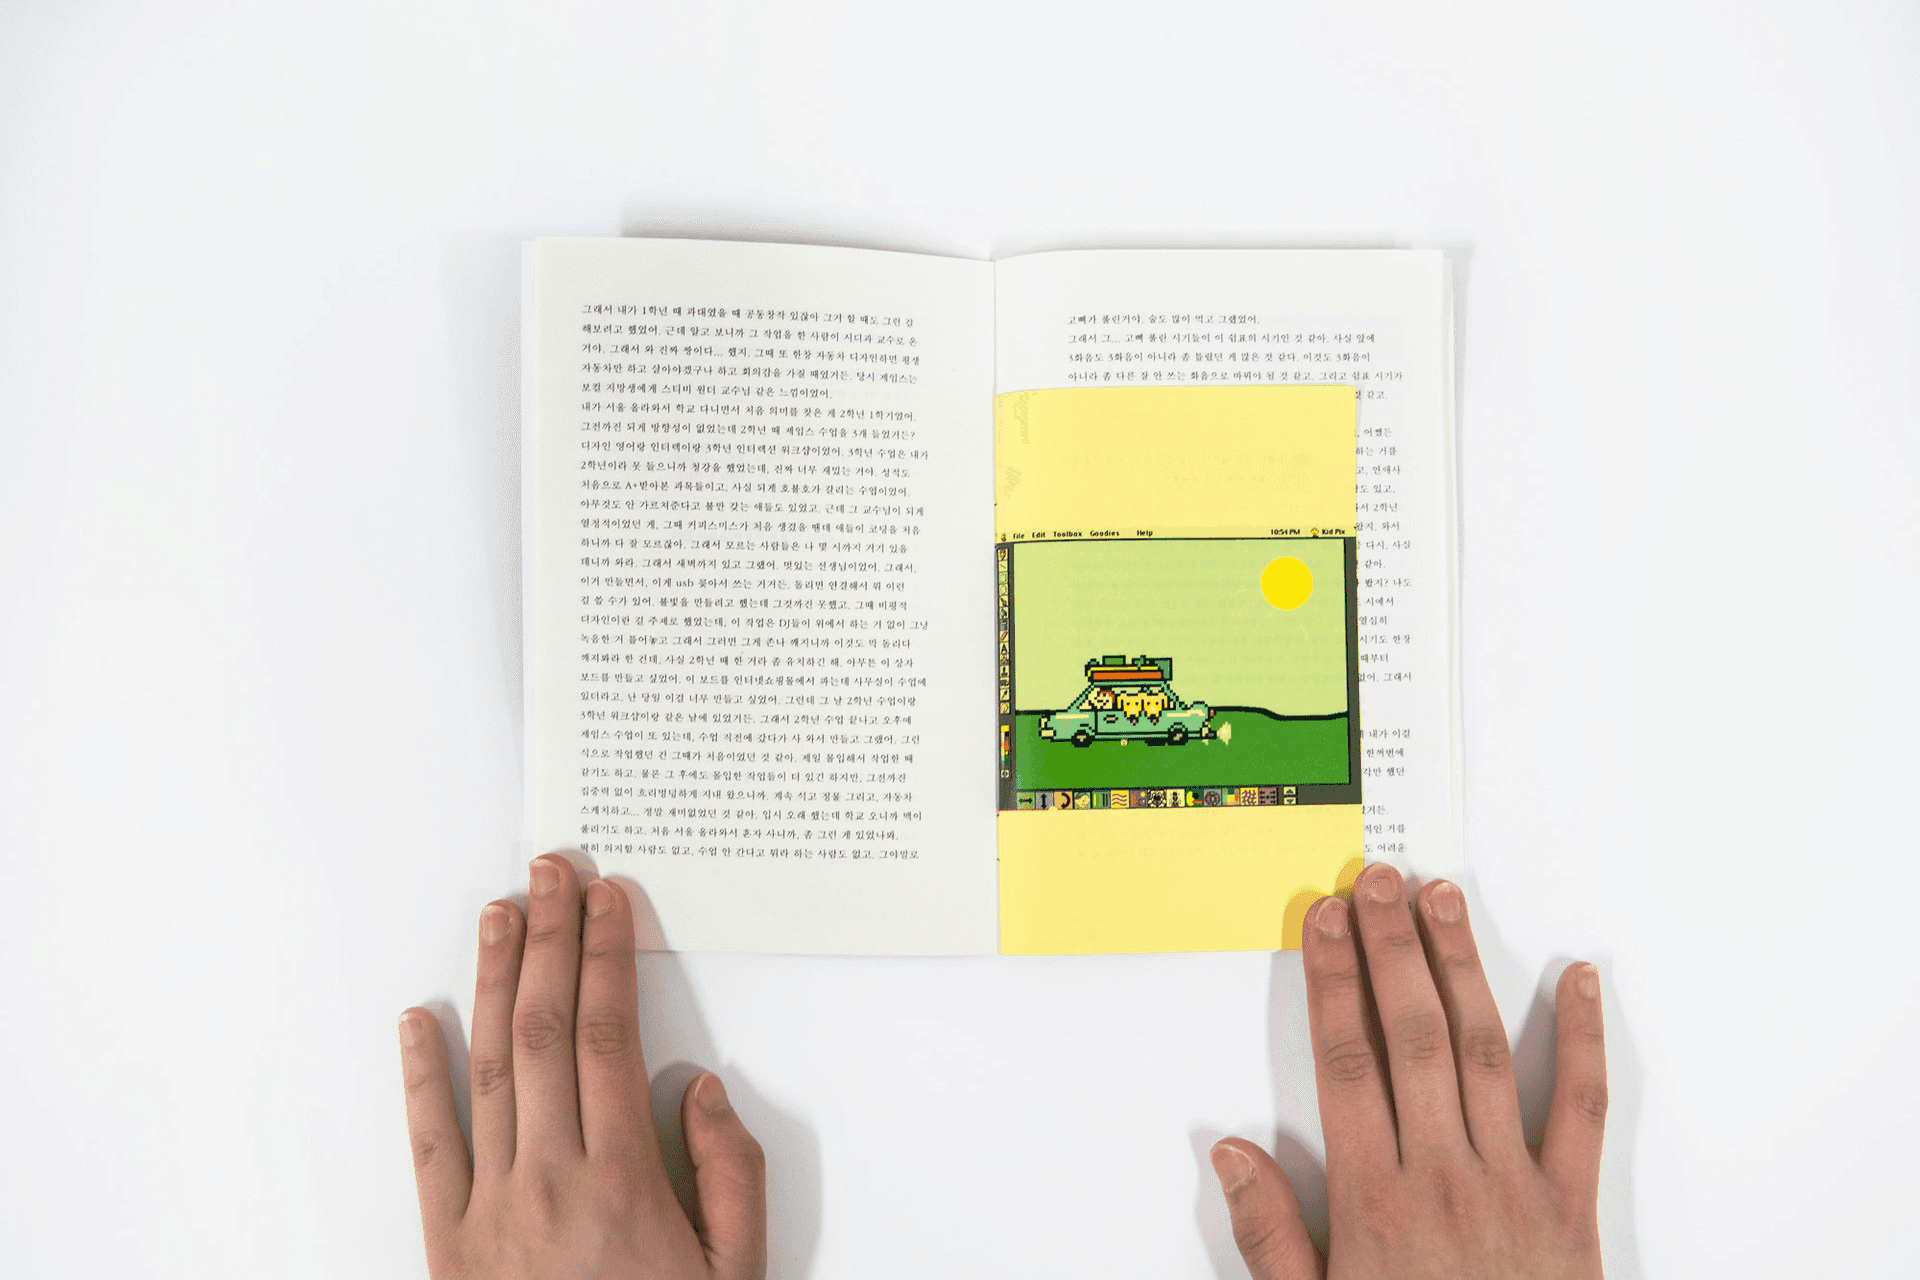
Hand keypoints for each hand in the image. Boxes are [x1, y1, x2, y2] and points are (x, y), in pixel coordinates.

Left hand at [398, 855, 766, 1278]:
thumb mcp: (735, 1277)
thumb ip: (730, 1178)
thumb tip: (697, 1087)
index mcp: (623, 1182)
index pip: (608, 1035)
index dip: (606, 956)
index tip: (609, 901)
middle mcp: (548, 1181)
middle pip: (546, 1030)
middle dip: (551, 940)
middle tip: (554, 872)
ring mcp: (489, 1209)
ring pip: (488, 1067)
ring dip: (494, 981)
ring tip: (500, 914)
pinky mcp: (446, 1242)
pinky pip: (429, 1143)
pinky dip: (419, 1075)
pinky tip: (418, 1019)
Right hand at [1212, 866, 1606, 1278]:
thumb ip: (1271, 1235)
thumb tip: (1229, 1151)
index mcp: (1375, 1202)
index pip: (1347, 1063)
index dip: (1334, 983)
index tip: (1327, 922)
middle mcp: (1444, 1178)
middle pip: (1415, 1037)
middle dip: (1393, 951)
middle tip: (1383, 883)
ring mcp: (1514, 1187)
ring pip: (1484, 1052)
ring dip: (1462, 968)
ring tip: (1444, 903)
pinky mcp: (1572, 1207)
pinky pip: (1583, 1108)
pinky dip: (1580, 1038)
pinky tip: (1575, 979)